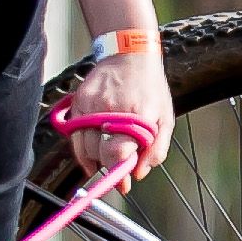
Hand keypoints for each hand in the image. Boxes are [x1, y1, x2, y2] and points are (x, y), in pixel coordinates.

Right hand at [69, 43, 172, 178]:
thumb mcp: (166, 119)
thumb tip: (138, 173)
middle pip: (98, 154)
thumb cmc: (150, 87)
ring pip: (83, 146)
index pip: (117, 155)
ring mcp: (91, 105)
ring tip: (106, 159)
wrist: (129, 55)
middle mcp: (110, 111)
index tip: (122, 185)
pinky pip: (75, 134)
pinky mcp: (79, 101)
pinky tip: (93, 150)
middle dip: (108, 170)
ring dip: (94, 160)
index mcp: (135, 117)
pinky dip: (82, 147)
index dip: (118, 175)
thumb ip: (156, 150)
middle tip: (116, 175)